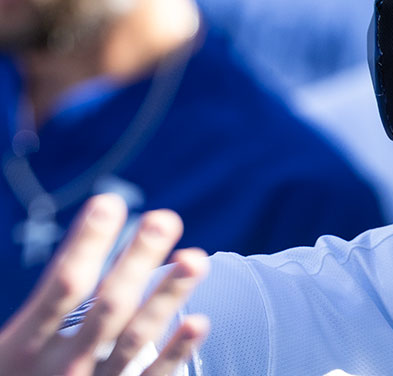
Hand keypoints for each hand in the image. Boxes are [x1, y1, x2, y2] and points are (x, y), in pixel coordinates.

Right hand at [0, 194, 209, 375]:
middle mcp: (62, 365)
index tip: (109, 202)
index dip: (86, 244)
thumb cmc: (27, 370)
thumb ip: (62, 290)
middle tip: (164, 219)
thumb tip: (104, 218)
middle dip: (137, 261)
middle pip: (108, 306)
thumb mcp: (25, 336)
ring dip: (167, 296)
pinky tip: (198, 322)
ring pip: (135, 339)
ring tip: (195, 258)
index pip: (62, 285)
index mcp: (27, 342)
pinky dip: (176, 352)